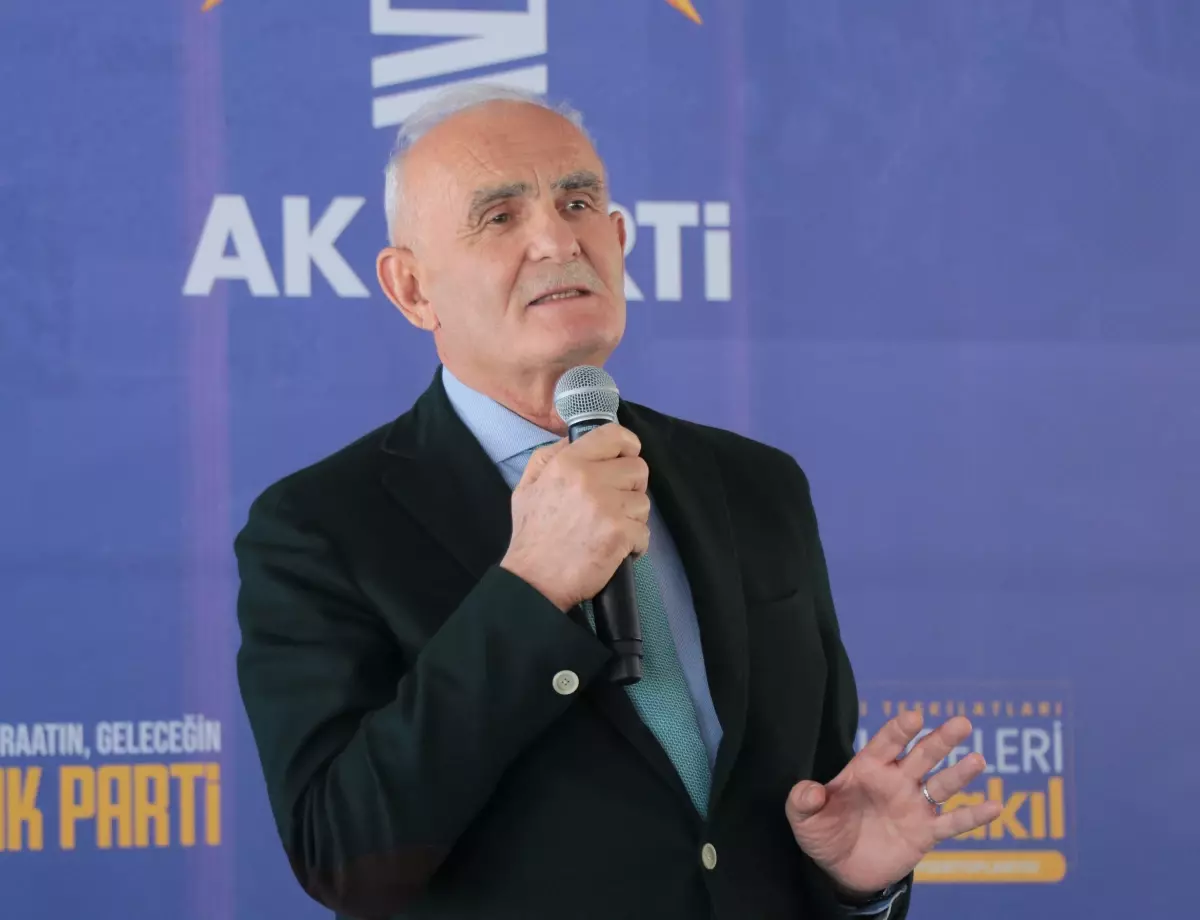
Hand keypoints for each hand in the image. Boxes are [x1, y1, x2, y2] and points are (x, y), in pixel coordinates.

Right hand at [500, 424, 649, 611]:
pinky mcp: (620, 533)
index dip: (627, 445)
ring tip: (610, 529)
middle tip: (614, 503)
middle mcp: (590, 479)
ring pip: (644, 502)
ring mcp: (608, 506)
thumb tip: (573, 439)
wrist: (534, 580)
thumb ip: (548, 456)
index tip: (625, 458)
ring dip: (632, 517)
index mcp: (568, 463)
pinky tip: (616, 549)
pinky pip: (645, 532)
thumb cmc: (531, 534)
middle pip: (638, 469)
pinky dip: (634, 544)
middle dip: (630, 486)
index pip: (615, 435)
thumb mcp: (527, 486)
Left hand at [784, 709, 1003, 897]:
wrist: (840, 869)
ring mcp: (913, 805)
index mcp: (867, 768)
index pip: (886, 743)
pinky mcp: (925, 833)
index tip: (914, 717)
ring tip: (977, 760)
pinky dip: (974, 816)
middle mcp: (896, 780)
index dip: (899, 730)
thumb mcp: (804, 819)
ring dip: (960, 773)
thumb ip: (804, 801)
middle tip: (961, 723)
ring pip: (941, 784)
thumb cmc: (823, 833)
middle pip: (922, 755)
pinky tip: (995, 806)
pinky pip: (953, 823)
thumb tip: (809, 791)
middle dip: (940, 740)